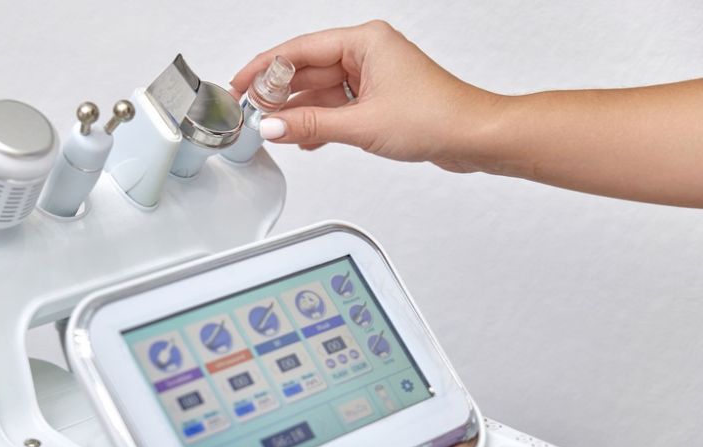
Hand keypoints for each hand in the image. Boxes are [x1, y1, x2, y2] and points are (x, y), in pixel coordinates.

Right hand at [231, 20, 499, 171]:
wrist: (474, 137)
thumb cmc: (437, 116)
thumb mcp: (362, 124)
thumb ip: (311, 125)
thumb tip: (275, 126)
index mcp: (364, 41)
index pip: (299, 51)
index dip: (264, 68)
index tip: (240, 85)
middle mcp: (367, 53)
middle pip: (307, 69)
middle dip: (278, 93)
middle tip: (251, 112)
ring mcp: (372, 76)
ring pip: (320, 90)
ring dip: (297, 111)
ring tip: (272, 128)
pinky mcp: (377, 99)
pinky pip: (336, 105)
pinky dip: (318, 121)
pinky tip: (302, 137)